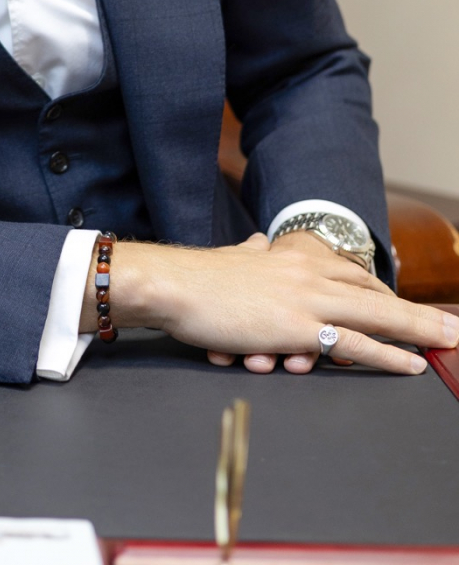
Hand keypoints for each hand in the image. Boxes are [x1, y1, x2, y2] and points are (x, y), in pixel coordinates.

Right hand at [82, 231, 458, 374]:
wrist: (173, 284)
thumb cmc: (198, 277)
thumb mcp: (234, 257)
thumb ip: (253, 251)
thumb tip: (259, 242)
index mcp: (293, 257)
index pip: (351, 275)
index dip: (383, 293)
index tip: (407, 306)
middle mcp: (308, 273)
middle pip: (375, 295)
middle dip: (416, 312)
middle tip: (451, 325)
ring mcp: (306, 299)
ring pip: (377, 317)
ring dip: (418, 331)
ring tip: (449, 340)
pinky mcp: (297, 327)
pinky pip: (353, 345)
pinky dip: (388, 355)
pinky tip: (412, 363)